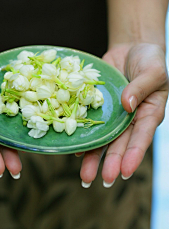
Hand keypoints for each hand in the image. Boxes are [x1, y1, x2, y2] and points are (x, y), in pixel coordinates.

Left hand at [79, 43, 167, 187]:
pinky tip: (75, 150)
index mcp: (148, 113)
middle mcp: (130, 119)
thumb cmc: (149, 59)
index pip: (142, 137)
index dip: (133, 155)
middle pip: (120, 143)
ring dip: (94, 157)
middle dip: (112, 162)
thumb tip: (127, 105)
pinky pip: (90, 123)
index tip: (125, 172)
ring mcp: (112, 114)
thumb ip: (142, 87)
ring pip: (103, 139)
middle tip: (102, 179)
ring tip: (85, 176)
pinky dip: (83, 136)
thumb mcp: (153, 70)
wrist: (131, 48)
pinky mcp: (98, 106)